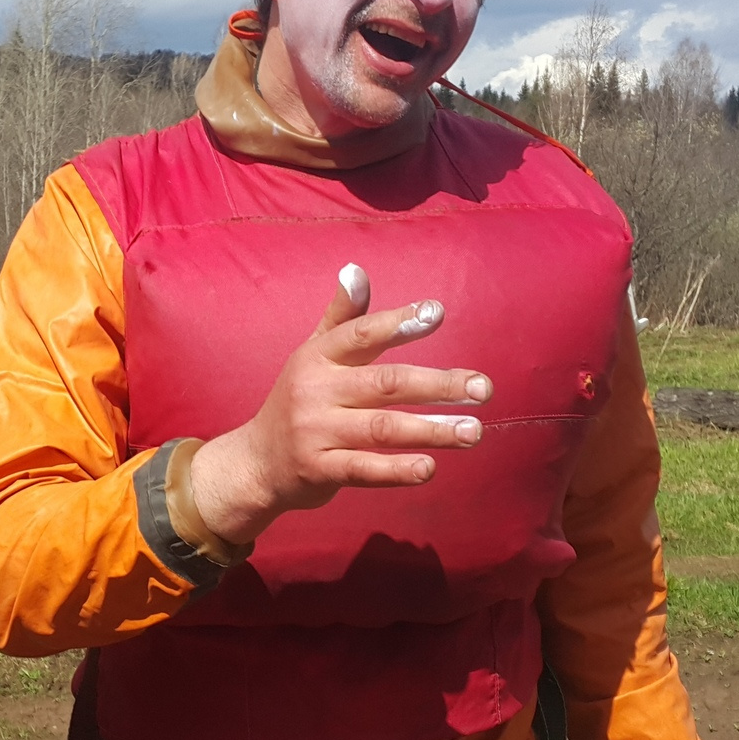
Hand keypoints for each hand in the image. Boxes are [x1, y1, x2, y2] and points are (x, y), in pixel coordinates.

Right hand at [185, 263, 490, 546]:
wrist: (255, 464)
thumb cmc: (298, 401)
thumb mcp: (312, 354)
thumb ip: (342, 315)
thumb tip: (356, 269)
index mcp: (317, 357)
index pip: (361, 334)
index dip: (398, 322)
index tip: (437, 312)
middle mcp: (315, 391)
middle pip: (386, 383)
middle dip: (438, 384)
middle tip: (483, 388)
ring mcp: (316, 432)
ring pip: (383, 429)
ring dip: (432, 430)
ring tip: (473, 431)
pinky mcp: (319, 471)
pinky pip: (364, 470)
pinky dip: (398, 471)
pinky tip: (431, 467)